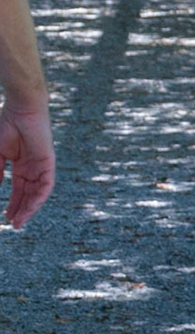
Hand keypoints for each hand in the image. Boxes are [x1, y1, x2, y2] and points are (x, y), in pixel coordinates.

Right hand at [0, 103, 52, 228]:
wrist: (21, 109)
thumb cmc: (6, 126)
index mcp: (22, 162)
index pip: (19, 188)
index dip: (13, 202)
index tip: (6, 217)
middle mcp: (33, 165)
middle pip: (28, 192)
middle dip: (21, 208)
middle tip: (13, 224)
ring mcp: (41, 164)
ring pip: (38, 191)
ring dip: (29, 207)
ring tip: (19, 221)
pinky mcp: (48, 161)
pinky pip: (46, 184)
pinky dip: (39, 198)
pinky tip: (30, 208)